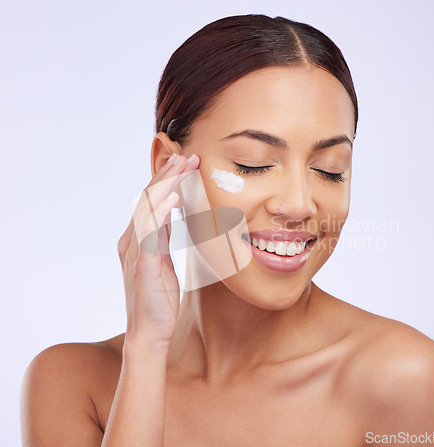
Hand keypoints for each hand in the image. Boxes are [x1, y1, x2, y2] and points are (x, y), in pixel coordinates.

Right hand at [117, 154, 199, 347]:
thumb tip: (172, 216)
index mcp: (137, 239)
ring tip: (182, 165)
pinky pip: (150, 229)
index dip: (167, 181)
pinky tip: (173, 196)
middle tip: (188, 157)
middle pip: (148, 198)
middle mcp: (131, 240)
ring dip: (166, 183)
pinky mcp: (142, 262)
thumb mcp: (163, 261)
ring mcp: (134, 250)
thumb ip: (163, 238)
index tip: (187, 164)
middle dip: (168, 175)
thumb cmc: (159, 299)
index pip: (151, 202)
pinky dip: (160, 209)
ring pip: (148, 207)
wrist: (150, 332)